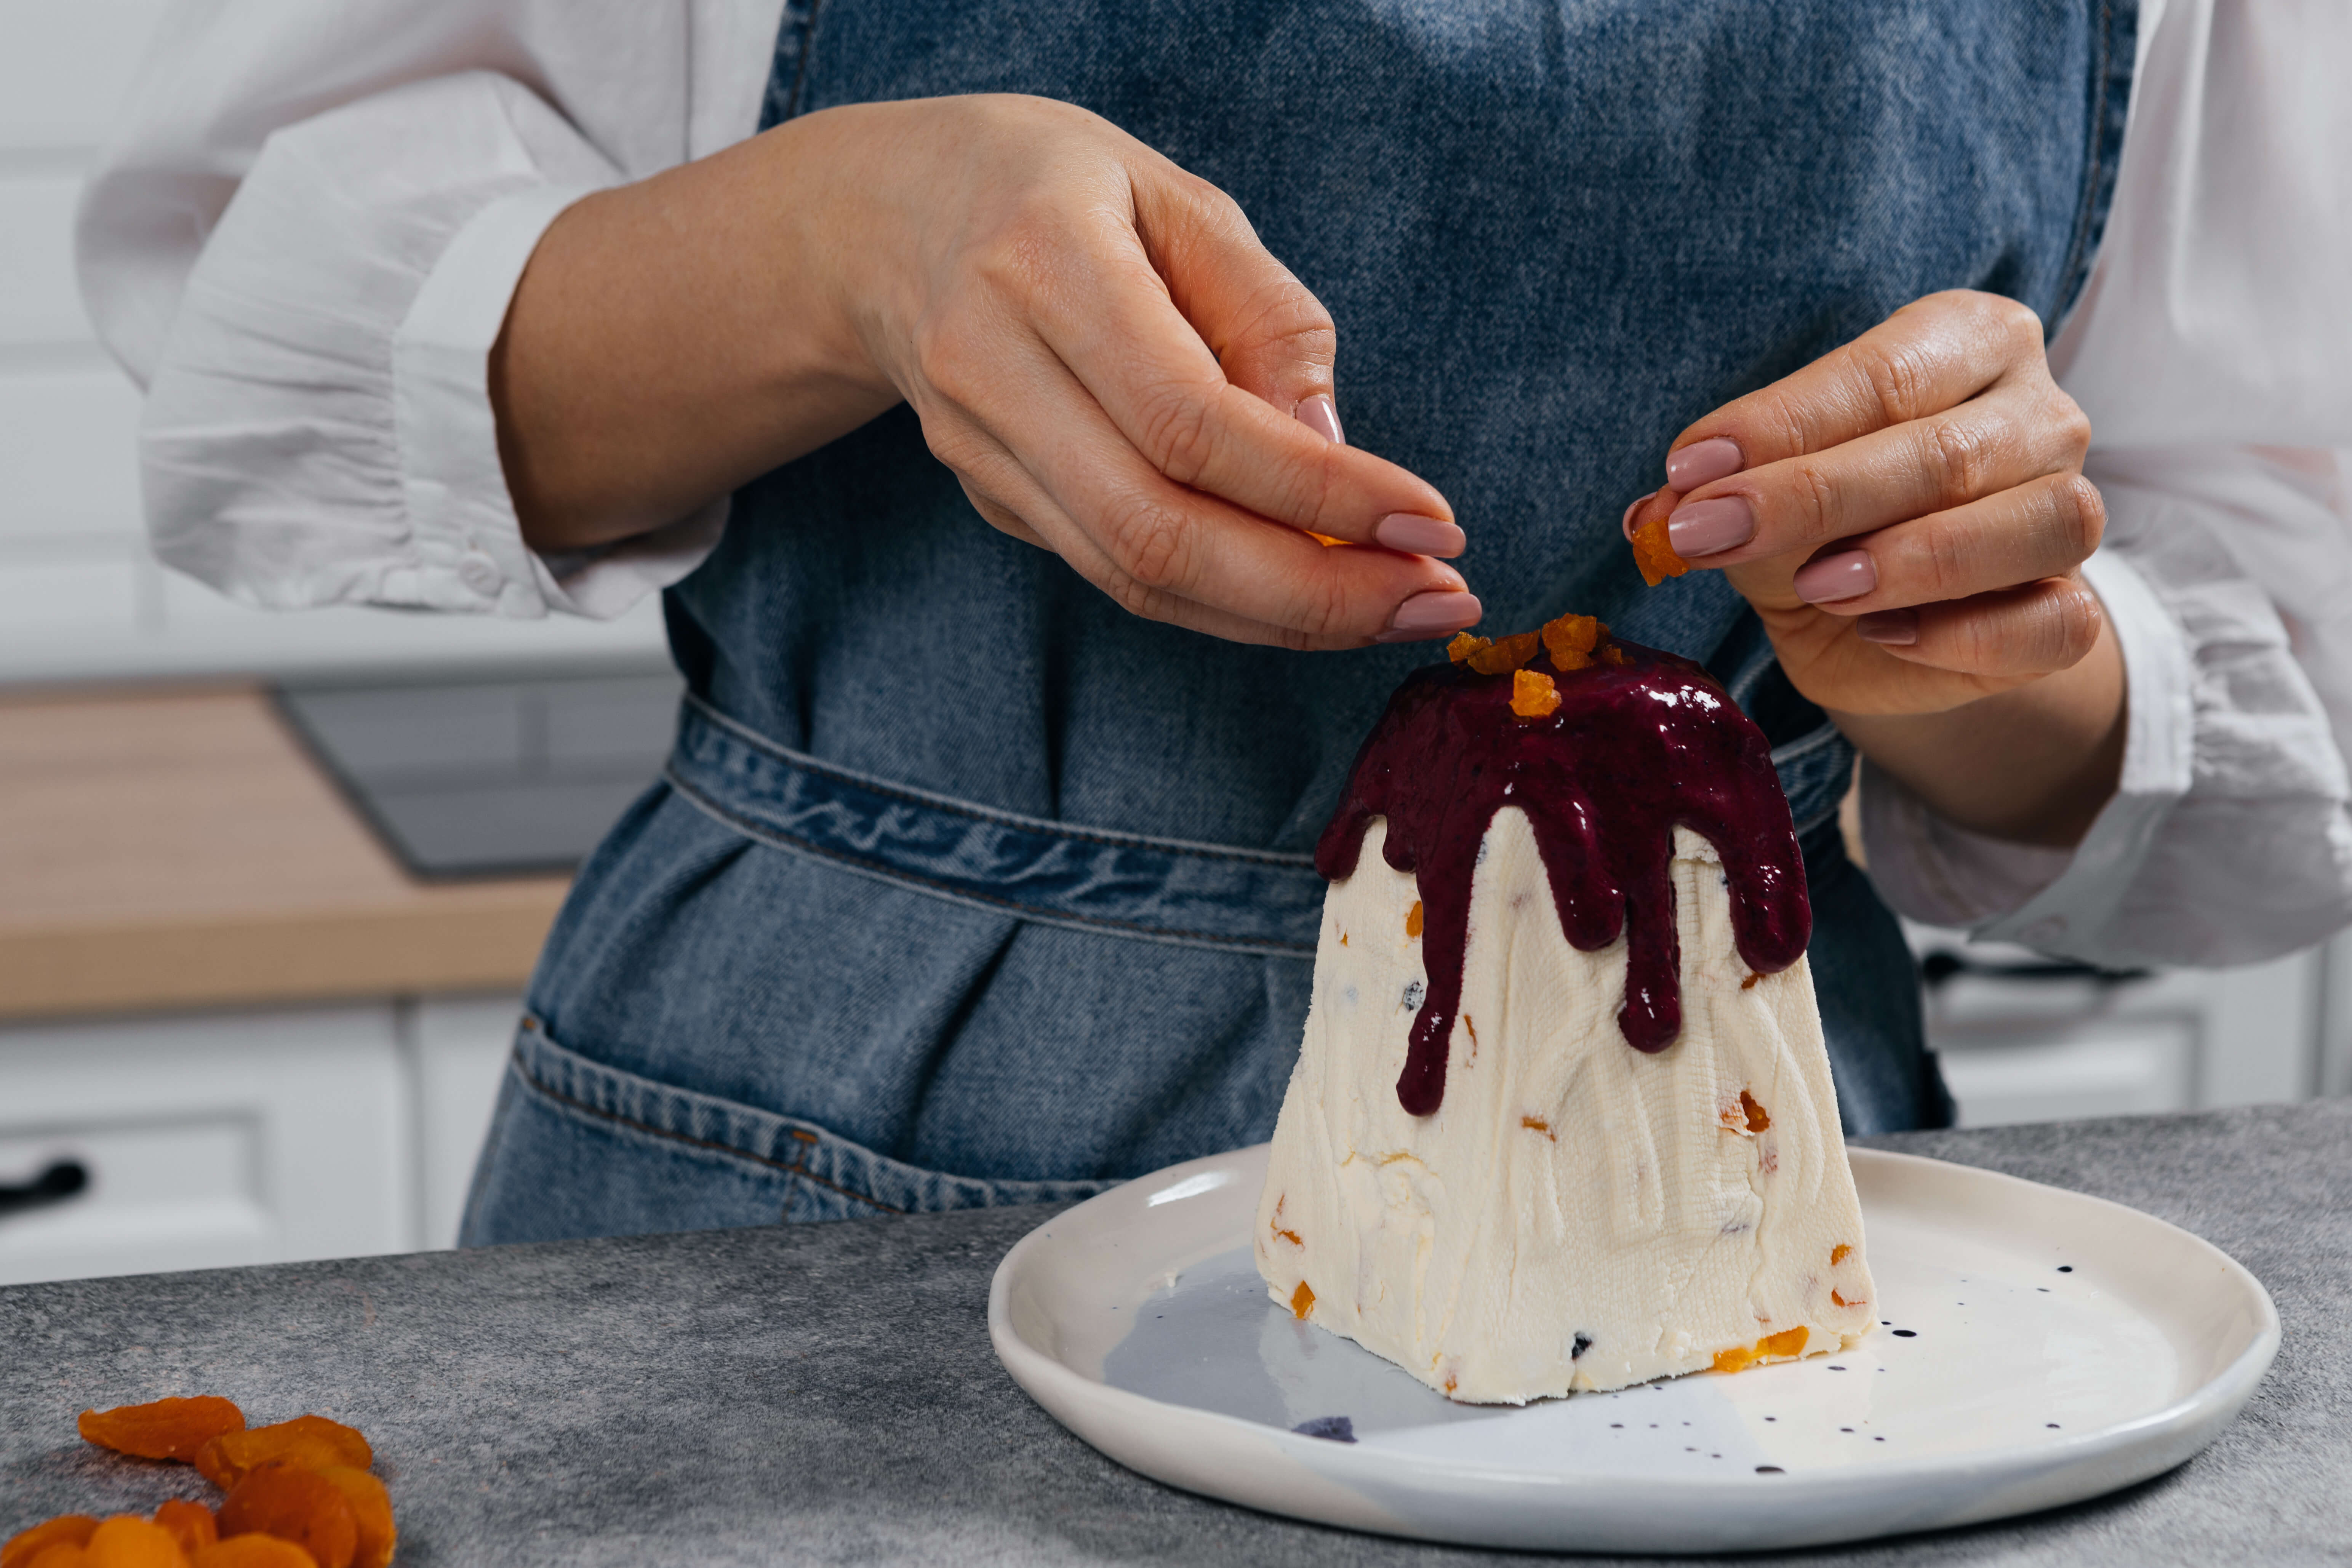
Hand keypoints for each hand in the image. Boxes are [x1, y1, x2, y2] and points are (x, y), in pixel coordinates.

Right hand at [494, 95, 1479, 648]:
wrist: (882, 223)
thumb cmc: (1054, 190)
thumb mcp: (1177, 196)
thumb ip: (1265, 316)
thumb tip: (1336, 452)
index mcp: (1041, 263)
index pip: (1190, 419)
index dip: (1319, 491)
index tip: (1434, 522)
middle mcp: (990, 370)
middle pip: (1157, 531)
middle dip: (1314, 591)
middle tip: (1437, 600)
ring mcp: (977, 452)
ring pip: (1137, 578)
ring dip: (1283, 617)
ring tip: (1401, 610)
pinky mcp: (991, 500)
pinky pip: (1121, 577)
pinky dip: (1229, 604)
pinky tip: (1314, 595)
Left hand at [1638, 290, 2105, 716]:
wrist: (1870, 624)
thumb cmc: (1819, 524)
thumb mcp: (1755, 490)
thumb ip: (1716, 490)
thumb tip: (1657, 514)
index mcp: (1969, 342)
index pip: (1881, 376)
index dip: (1781, 425)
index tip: (1690, 470)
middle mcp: (2039, 414)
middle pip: (1946, 451)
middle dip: (1815, 497)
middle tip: (1712, 535)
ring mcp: (2069, 508)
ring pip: (2035, 523)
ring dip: (1915, 559)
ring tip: (1818, 585)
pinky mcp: (2075, 609)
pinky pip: (2057, 620)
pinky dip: (1967, 633)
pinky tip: (1886, 634)